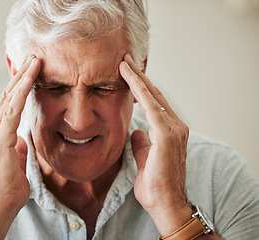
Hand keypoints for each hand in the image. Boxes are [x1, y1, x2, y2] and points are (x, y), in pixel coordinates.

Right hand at [0, 55, 40, 236]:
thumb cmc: (7, 185)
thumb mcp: (14, 159)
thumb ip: (16, 145)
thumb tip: (21, 139)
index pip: (6, 103)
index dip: (17, 86)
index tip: (28, 70)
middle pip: (6, 95)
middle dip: (20, 75)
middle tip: (33, 57)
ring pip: (9, 98)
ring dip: (23, 78)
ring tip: (35, 61)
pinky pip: (13, 110)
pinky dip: (22, 92)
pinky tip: (31, 78)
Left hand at [119, 54, 190, 235]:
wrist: (166, 204)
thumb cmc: (156, 186)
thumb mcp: (145, 160)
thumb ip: (142, 144)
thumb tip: (136, 131)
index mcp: (170, 132)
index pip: (154, 104)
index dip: (141, 88)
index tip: (128, 74)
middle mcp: (175, 126)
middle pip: (154, 95)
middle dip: (139, 77)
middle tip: (125, 60)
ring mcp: (173, 129)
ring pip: (152, 96)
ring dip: (138, 78)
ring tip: (124, 62)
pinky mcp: (167, 134)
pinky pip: (150, 105)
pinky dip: (139, 89)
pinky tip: (128, 77)